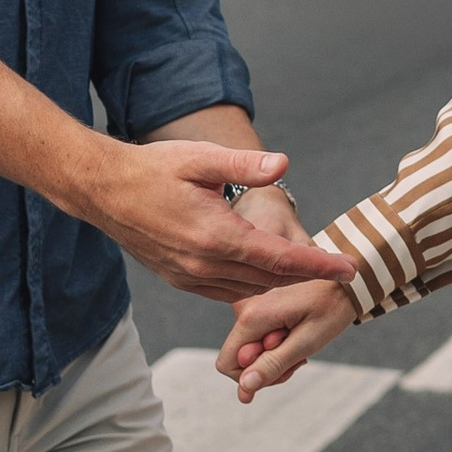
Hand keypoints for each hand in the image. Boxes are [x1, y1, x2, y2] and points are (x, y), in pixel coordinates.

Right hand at [84, 142, 357, 303]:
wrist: (102, 190)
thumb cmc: (153, 168)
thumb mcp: (201, 158)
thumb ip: (245, 164)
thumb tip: (284, 164)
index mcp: (216, 236)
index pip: (280, 259)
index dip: (318, 266)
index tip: (349, 270)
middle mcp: (204, 264)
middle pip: (270, 281)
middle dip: (308, 277)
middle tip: (340, 271)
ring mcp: (190, 276)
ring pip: (249, 290)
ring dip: (281, 285)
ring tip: (310, 273)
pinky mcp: (180, 278)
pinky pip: (226, 292)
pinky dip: (252, 287)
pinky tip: (266, 275)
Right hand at [218, 274, 358, 402]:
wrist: (345, 280)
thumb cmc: (332, 307)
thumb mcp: (306, 342)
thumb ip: (273, 364)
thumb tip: (245, 388)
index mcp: (252, 315)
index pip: (227, 364)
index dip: (253, 376)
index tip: (285, 366)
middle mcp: (244, 307)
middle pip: (238, 358)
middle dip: (267, 365)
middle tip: (300, 355)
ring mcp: (249, 304)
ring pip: (248, 348)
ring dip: (273, 354)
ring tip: (300, 341)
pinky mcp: (256, 303)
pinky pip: (255, 335)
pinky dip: (274, 342)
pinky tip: (295, 333)